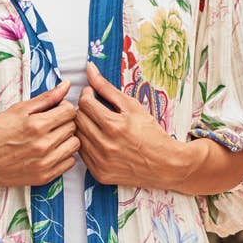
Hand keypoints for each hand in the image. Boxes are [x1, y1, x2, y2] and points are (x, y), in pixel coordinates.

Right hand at [0, 79, 80, 187]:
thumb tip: (66, 85)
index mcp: (37, 125)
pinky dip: (64, 155)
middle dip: (66, 122)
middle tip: (52, 123)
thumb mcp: (18, 110)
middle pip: (73, 128)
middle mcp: (44, 145)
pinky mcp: (45, 177)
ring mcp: (45, 163)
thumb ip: (46, 98)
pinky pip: (69, 163)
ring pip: (74, 145)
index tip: (56, 110)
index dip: (64, 108)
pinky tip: (51, 151)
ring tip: (52, 137)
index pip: (70, 111)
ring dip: (67, 139)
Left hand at [75, 61, 185, 189]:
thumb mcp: (132, 106)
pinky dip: (86, 144)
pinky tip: (98, 140)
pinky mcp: (99, 174)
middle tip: (94, 108)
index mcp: (114, 125)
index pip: (85, 103)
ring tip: (96, 124)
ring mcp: (101, 162)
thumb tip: (89, 69)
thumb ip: (107, 88)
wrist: (165, 165)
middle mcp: (105, 145)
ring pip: (77, 137)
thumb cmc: (151, 133)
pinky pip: (82, 154)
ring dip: (83, 127)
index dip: (86, 95)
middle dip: (83, 110)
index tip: (92, 94)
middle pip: (78, 119)